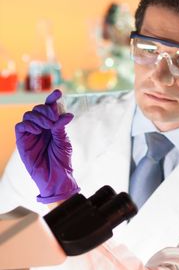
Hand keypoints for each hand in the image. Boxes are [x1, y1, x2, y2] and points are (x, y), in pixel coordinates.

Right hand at [15, 89, 79, 203]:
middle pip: (39, 108)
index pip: (50, 108)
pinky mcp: (22, 141)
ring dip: (39, 117)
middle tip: (54, 120)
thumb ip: (61, 127)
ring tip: (48, 127)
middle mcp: (41, 127)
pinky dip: (29, 125)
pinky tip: (38, 131)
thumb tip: (66, 114)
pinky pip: (20, 126)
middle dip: (47, 110)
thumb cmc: (62, 160)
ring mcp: (31, 133)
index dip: (52, 99)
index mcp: (53, 125)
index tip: (58, 92)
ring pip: (29, 114)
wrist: (55, 176)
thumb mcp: (64, 141)